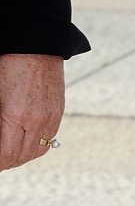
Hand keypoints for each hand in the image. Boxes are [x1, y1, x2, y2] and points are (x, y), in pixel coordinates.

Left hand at [0, 53, 64, 171]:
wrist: (35, 43)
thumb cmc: (7, 64)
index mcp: (16, 115)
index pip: (6, 156)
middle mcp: (37, 120)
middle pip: (21, 157)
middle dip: (6, 162)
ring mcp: (51, 117)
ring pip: (37, 152)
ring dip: (21, 156)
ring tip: (8, 154)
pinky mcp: (58, 111)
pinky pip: (49, 139)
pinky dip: (35, 145)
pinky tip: (23, 141)